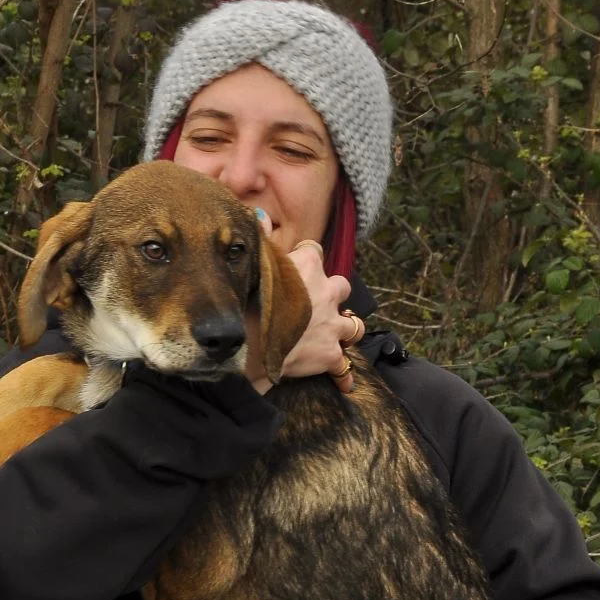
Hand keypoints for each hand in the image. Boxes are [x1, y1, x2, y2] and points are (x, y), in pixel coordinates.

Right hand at [257, 215, 356, 391]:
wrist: (248, 347)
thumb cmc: (244, 305)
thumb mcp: (251, 266)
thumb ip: (260, 239)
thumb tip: (261, 216)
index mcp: (307, 267)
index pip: (315, 251)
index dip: (305, 260)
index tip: (295, 269)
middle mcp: (326, 293)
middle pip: (342, 287)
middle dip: (333, 295)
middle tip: (318, 305)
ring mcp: (332, 325)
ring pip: (355, 325)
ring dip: (347, 328)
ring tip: (337, 334)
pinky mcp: (330, 355)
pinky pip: (344, 368)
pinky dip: (343, 376)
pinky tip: (345, 383)